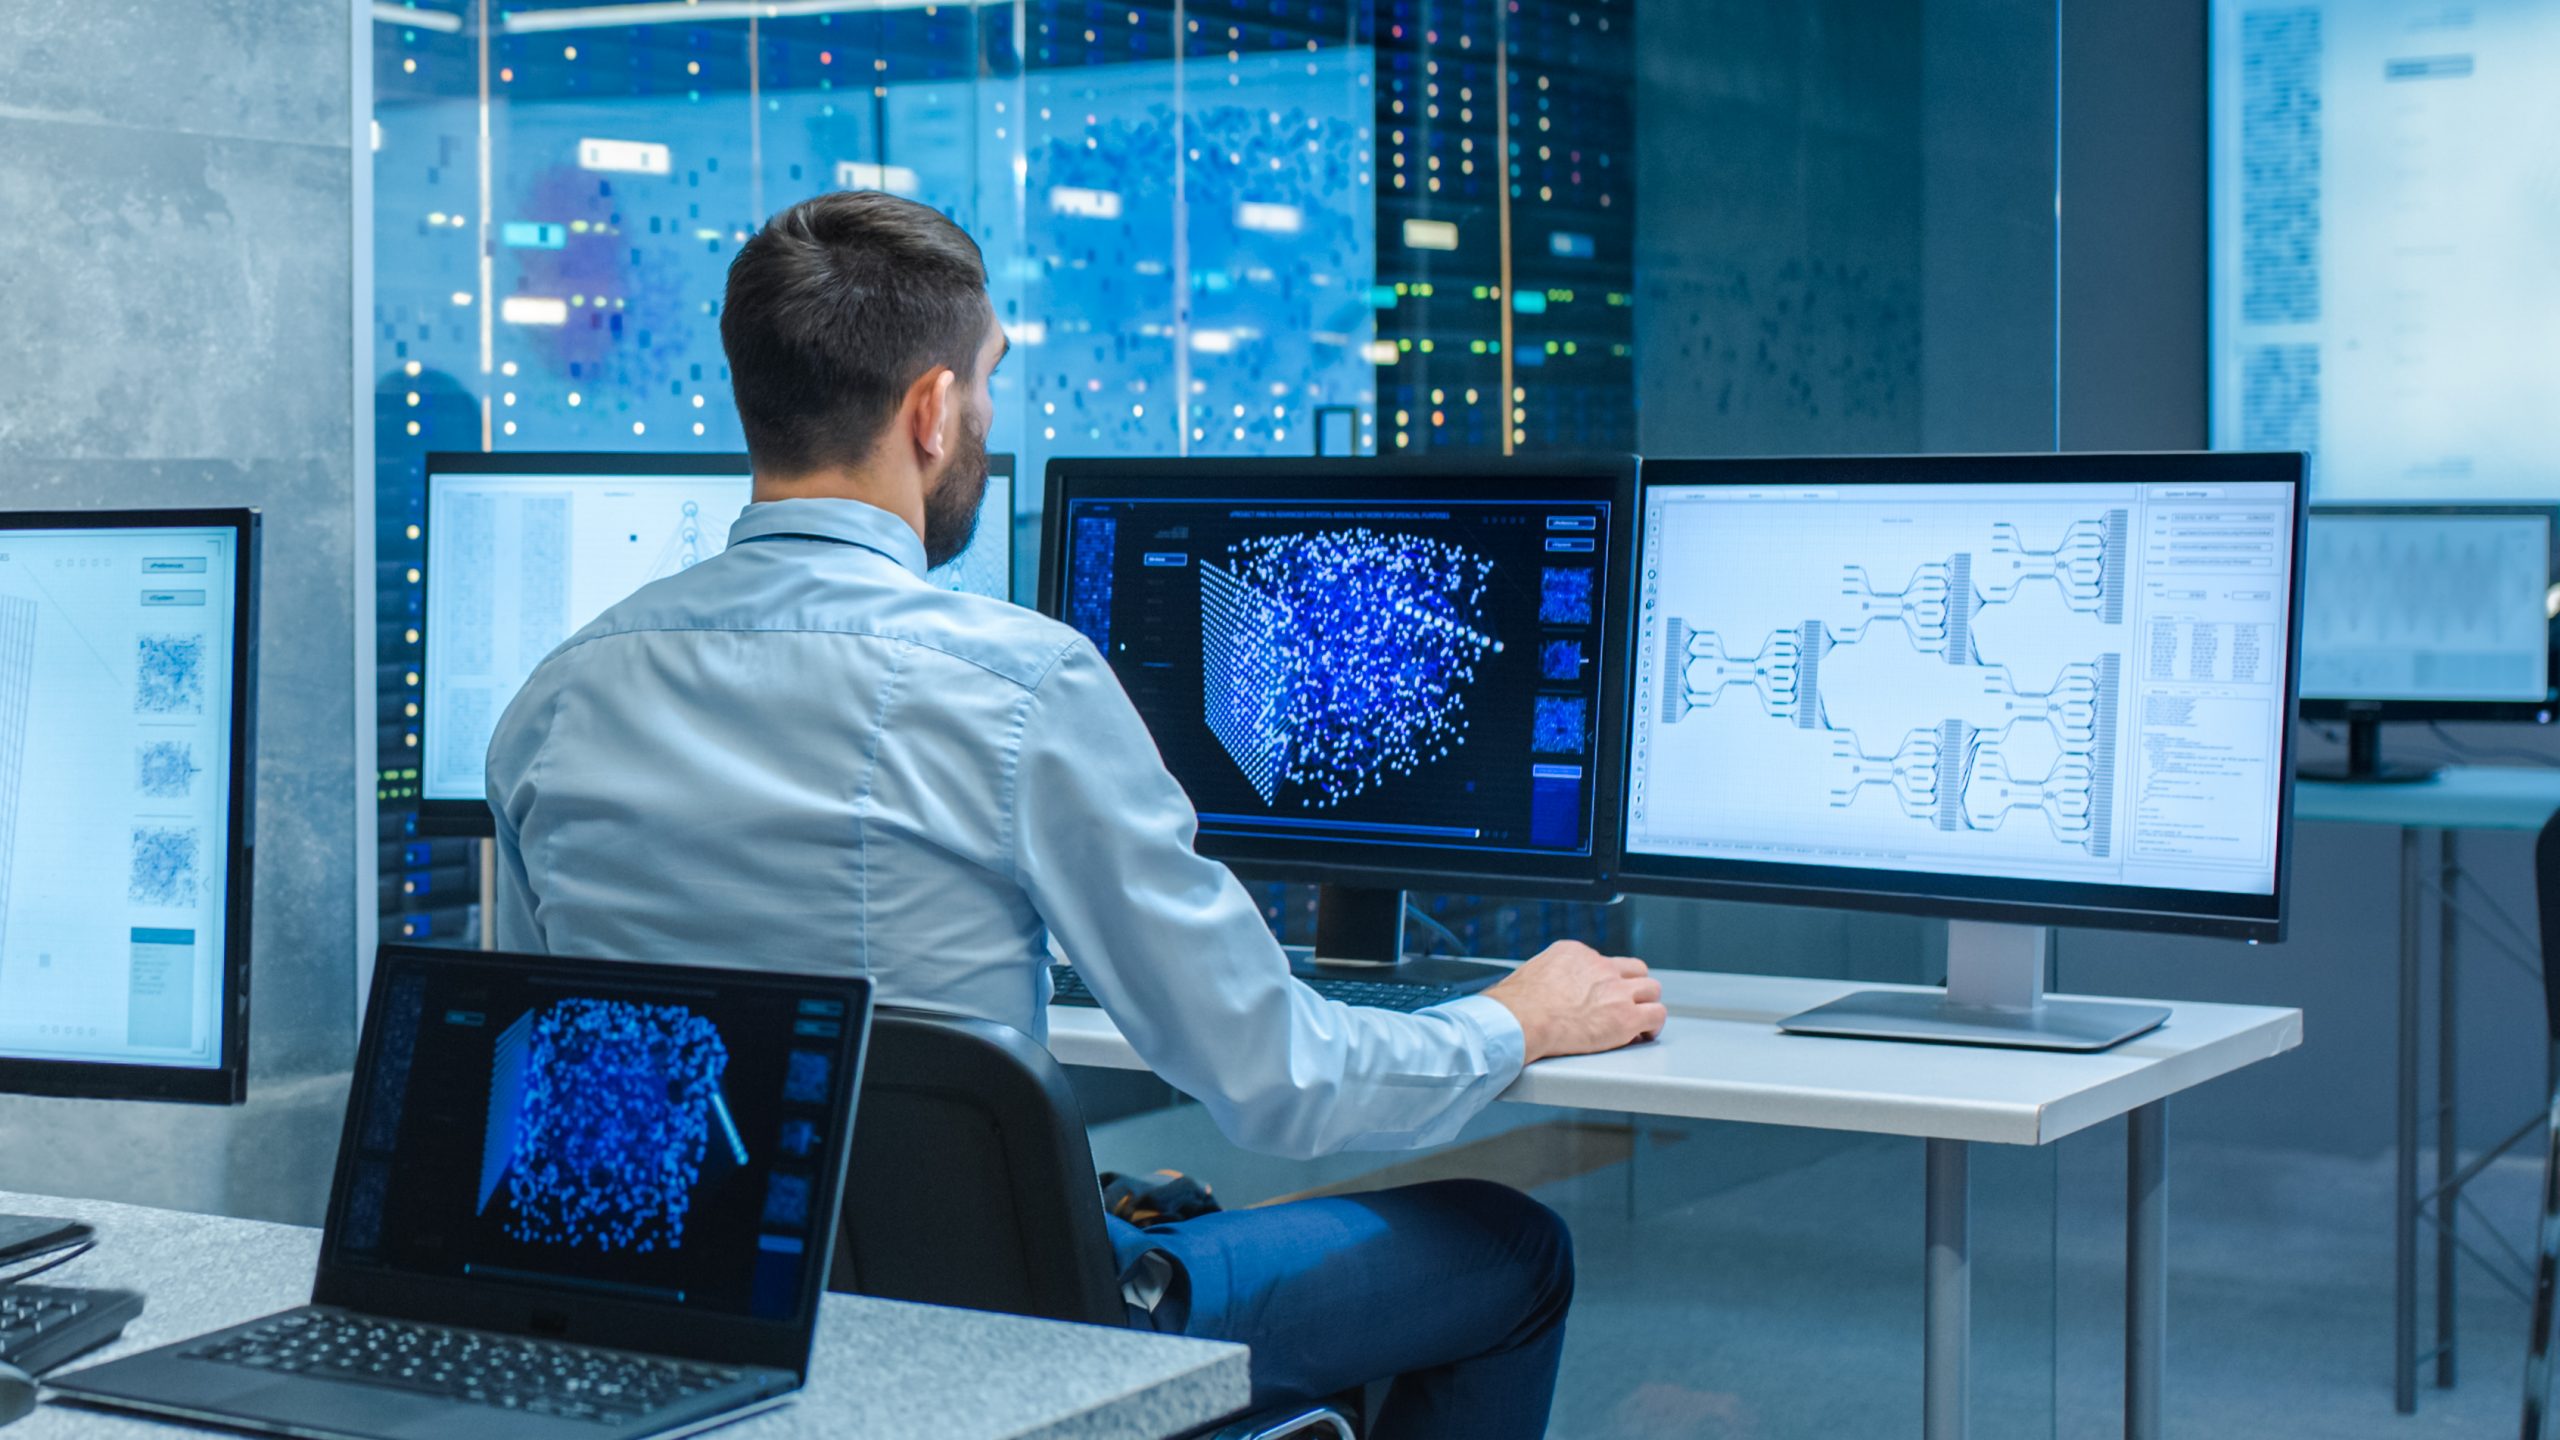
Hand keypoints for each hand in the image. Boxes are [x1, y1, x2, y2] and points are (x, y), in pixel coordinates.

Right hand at [1484, 941, 1666, 1062]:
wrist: (1522, 1020)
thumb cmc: (1516, 1005)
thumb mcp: (1531, 974)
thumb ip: (1548, 978)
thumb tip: (1541, 992)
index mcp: (1576, 953)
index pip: (1604, 962)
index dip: (1606, 982)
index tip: (1601, 997)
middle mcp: (1600, 966)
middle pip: (1635, 971)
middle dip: (1633, 988)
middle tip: (1626, 1005)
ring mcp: (1617, 990)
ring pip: (1651, 989)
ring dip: (1646, 1005)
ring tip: (1640, 1021)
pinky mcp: (1626, 1016)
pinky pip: (1656, 1015)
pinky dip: (1653, 1026)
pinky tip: (1644, 1035)